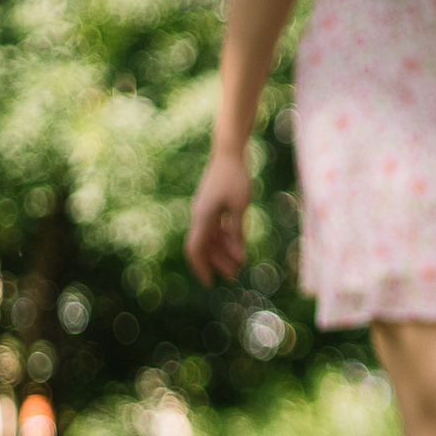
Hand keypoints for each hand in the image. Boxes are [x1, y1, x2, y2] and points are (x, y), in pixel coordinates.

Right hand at [185, 149, 251, 284]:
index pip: (196, 249)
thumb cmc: (235, 177)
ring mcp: (205, 210)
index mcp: (202, 217)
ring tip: (240, 263)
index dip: (201, 267)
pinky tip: (238, 245)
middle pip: (204, 246)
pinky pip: (215, 228)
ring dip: (223, 251)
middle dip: (218, 262)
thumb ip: (237, 232)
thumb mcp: (239, 207)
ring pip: (210, 238)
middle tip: (236, 275)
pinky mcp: (211, 205)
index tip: (211, 283)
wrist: (229, 153)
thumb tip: (239, 258)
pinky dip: (225, 238)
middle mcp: (200, 215)